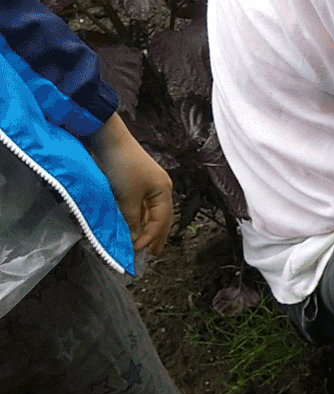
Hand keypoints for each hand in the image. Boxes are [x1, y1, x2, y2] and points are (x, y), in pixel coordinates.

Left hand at [85, 114, 172, 255]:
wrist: (110, 140)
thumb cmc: (123, 168)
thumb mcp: (128, 197)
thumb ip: (131, 219)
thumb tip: (133, 238)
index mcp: (164, 192)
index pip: (160, 221)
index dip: (150, 237)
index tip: (137, 251)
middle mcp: (160, 188)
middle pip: (162, 217)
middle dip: (157, 235)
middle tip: (154, 252)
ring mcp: (150, 184)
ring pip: (152, 211)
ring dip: (147, 226)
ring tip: (144, 241)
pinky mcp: (137, 181)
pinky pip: (142, 205)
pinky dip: (140, 217)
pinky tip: (135, 223)